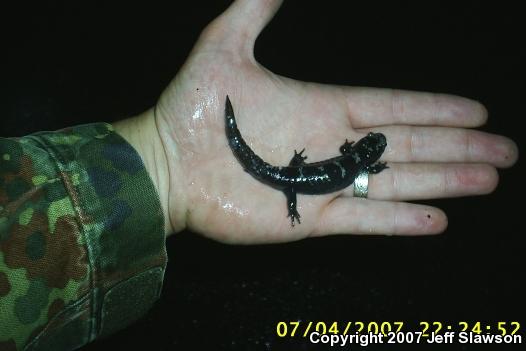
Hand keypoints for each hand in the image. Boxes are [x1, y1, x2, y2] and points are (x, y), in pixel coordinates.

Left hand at [120, 0, 517, 242]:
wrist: (167, 166)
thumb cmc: (192, 109)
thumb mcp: (225, 46)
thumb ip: (256, 7)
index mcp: (323, 108)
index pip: (393, 107)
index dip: (436, 109)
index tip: (477, 111)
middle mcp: (332, 147)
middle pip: (409, 145)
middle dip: (458, 146)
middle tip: (504, 151)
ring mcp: (324, 184)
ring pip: (397, 182)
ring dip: (444, 180)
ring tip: (487, 180)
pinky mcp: (310, 219)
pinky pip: (365, 218)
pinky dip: (400, 220)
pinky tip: (438, 220)